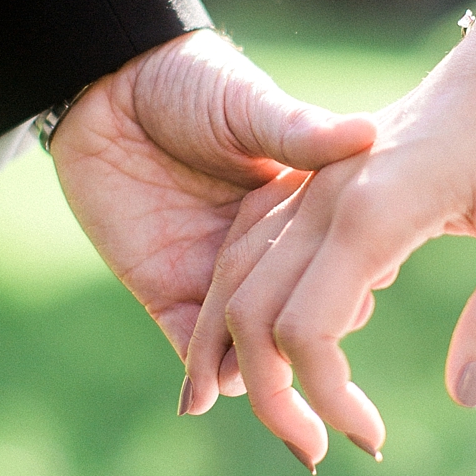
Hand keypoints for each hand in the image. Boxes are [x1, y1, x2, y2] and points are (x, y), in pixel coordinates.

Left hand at [48, 29, 375, 370]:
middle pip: (297, 320)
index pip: (340, 269)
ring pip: (246, 346)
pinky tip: (213, 389)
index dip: (355, 290)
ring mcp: (214, 274)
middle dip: (311, 352)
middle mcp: (264, 252)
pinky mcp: (163, 288)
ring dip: (258, 374)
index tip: (367, 298)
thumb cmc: (190, 81)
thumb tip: (367, 134)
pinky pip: (187, 345)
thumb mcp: (251, 107)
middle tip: (323, 370)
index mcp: (299, 210)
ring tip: (271, 393)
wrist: (107, 86)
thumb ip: (299, 132)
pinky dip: (201, 375)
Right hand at [182, 19, 475, 465]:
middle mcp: (322, 199)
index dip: (327, 399)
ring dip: (234, 357)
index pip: (308, 333)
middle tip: (317, 453)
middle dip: (270, 398)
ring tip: (272, 417)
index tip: (375, 440)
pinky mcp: (311, 181)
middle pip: (251, 316)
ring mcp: (308, 186)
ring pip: (233, 282)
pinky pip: (246, 250)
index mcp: (371, 212)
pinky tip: (251, 351)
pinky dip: (235, 307)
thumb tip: (465, 399)